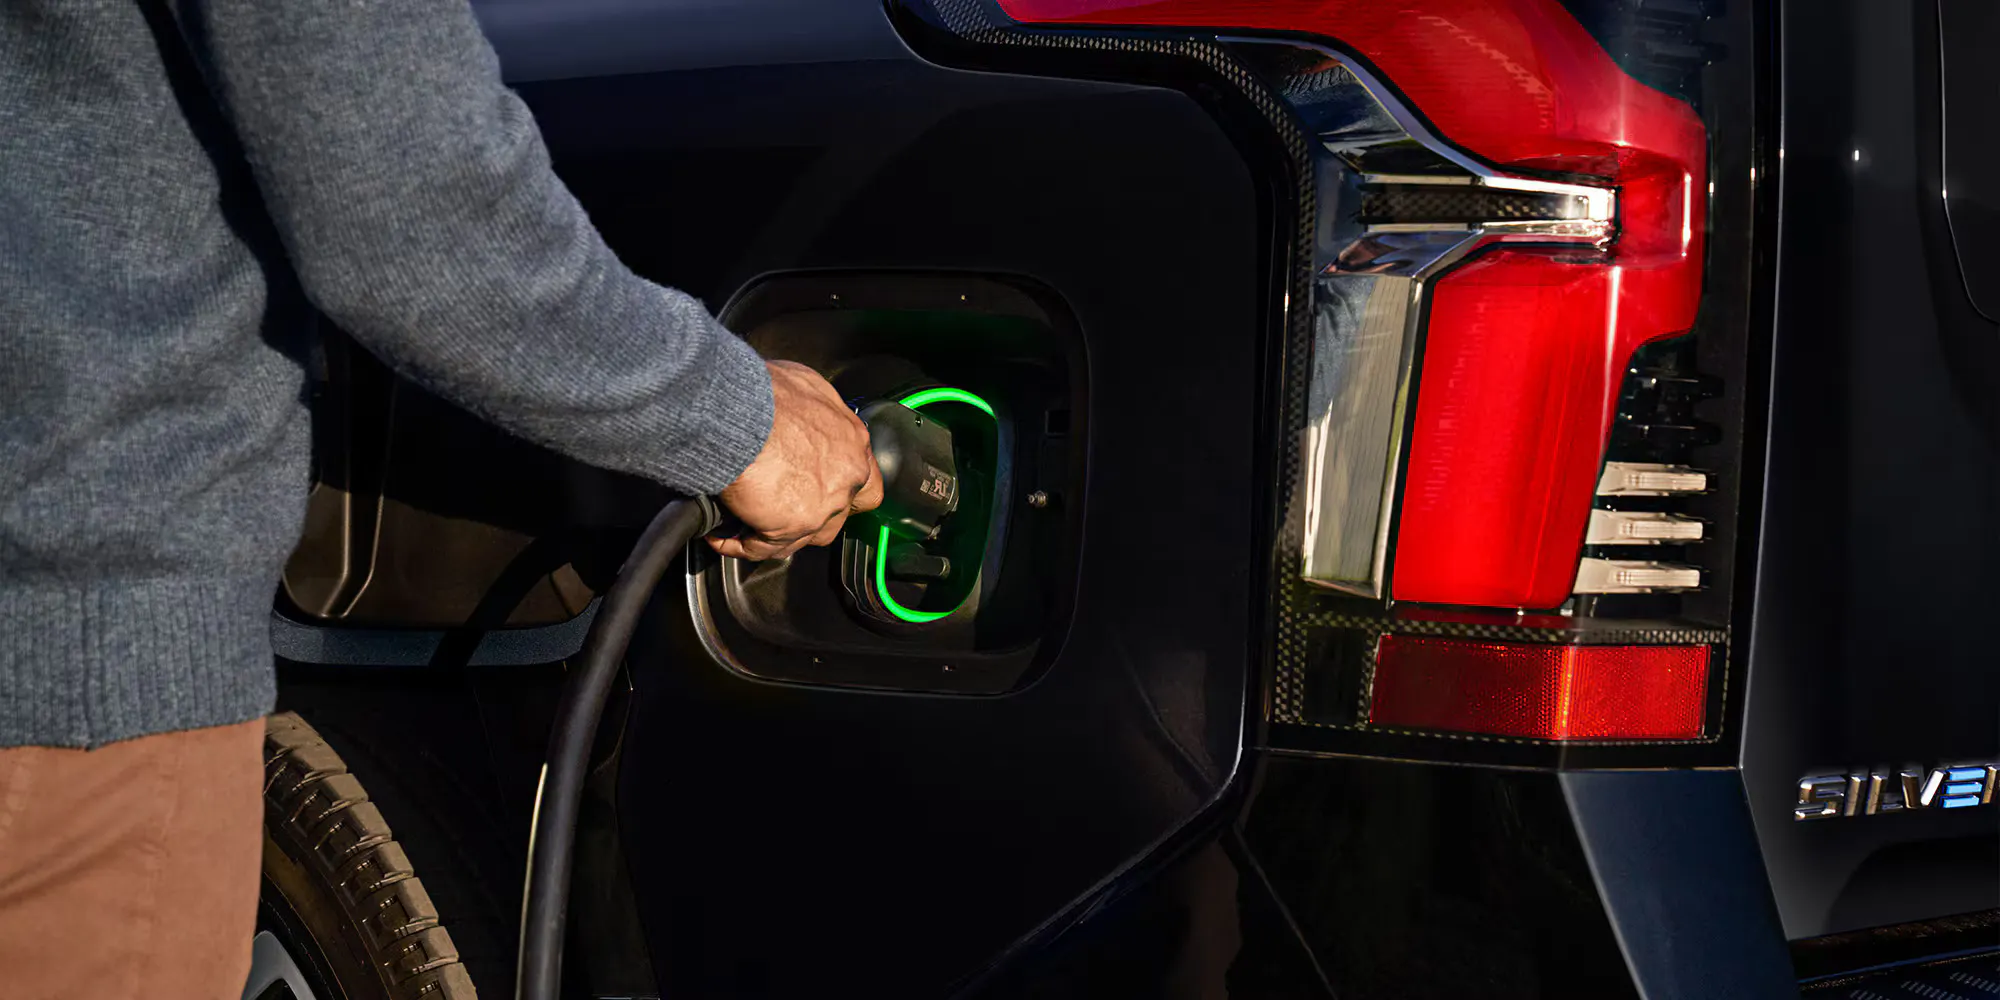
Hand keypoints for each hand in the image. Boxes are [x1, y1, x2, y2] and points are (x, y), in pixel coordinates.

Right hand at [711, 360, 882, 560]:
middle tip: (777, 509)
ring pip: (805, 536)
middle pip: (838, 513)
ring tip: (745, 524)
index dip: (839, 488)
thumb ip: (810, 412)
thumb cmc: (761, 391)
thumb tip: (794, 418)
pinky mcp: (796, 524)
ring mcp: (826, 502)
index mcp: (851, 438)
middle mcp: (847, 473)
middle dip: (809, 516)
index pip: (863, 477)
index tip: (819, 490)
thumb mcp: (801, 385)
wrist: (737, 409)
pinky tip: (721, 535)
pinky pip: (766, 548)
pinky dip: (740, 544)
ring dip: (775, 533)